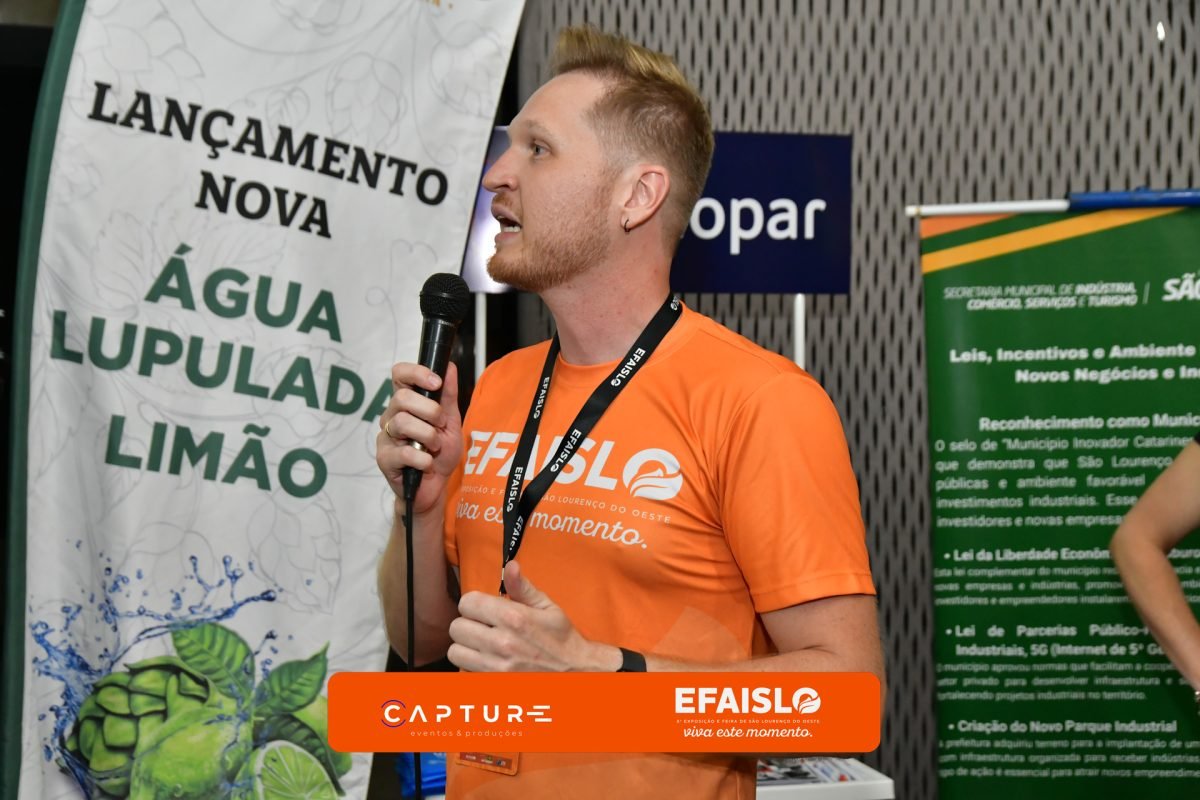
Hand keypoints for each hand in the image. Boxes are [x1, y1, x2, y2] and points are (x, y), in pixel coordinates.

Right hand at [376, 361, 461, 514]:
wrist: (435, 487)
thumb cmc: (440, 453)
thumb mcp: (451, 421)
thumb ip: (449, 395)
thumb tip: (449, 366)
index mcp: (407, 403)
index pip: (399, 374)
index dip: (416, 373)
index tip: (436, 382)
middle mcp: (392, 416)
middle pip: (402, 398)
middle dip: (430, 411)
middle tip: (440, 425)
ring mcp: (386, 437)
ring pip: (403, 423)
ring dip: (428, 436)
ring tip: (434, 447)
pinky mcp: (384, 459)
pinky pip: (403, 451)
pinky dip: (423, 458)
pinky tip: (427, 463)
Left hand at [447, 561, 617, 671]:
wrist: (574, 673)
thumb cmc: (560, 638)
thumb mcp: (547, 606)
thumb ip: (522, 587)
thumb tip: (510, 566)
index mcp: (513, 617)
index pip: (467, 603)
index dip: (473, 603)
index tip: (482, 609)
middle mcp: (502, 642)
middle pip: (456, 627)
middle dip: (468, 624)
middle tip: (482, 627)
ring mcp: (495, 667)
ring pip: (455, 651)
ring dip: (465, 647)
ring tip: (481, 645)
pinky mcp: (493, 684)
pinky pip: (463, 671)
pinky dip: (470, 666)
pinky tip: (485, 661)